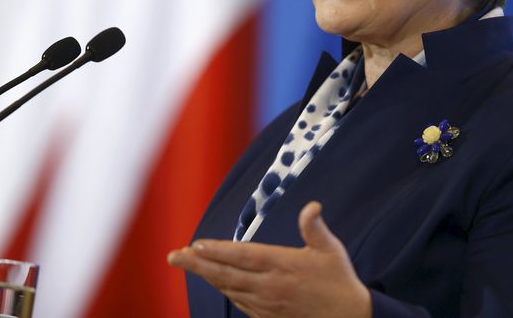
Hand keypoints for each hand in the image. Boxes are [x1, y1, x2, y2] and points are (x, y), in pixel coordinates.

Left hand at [168, 201, 371, 317]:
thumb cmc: (339, 280)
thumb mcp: (331, 250)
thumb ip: (315, 228)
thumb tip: (312, 206)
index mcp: (283, 265)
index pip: (243, 256)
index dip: (217, 251)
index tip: (195, 245)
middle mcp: (270, 286)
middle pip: (226, 274)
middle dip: (197, 265)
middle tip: (173, 257)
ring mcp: (267, 304)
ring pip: (229, 288)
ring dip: (206, 276)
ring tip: (187, 263)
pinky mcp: (268, 316)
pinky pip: (238, 301)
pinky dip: (223, 289)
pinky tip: (215, 281)